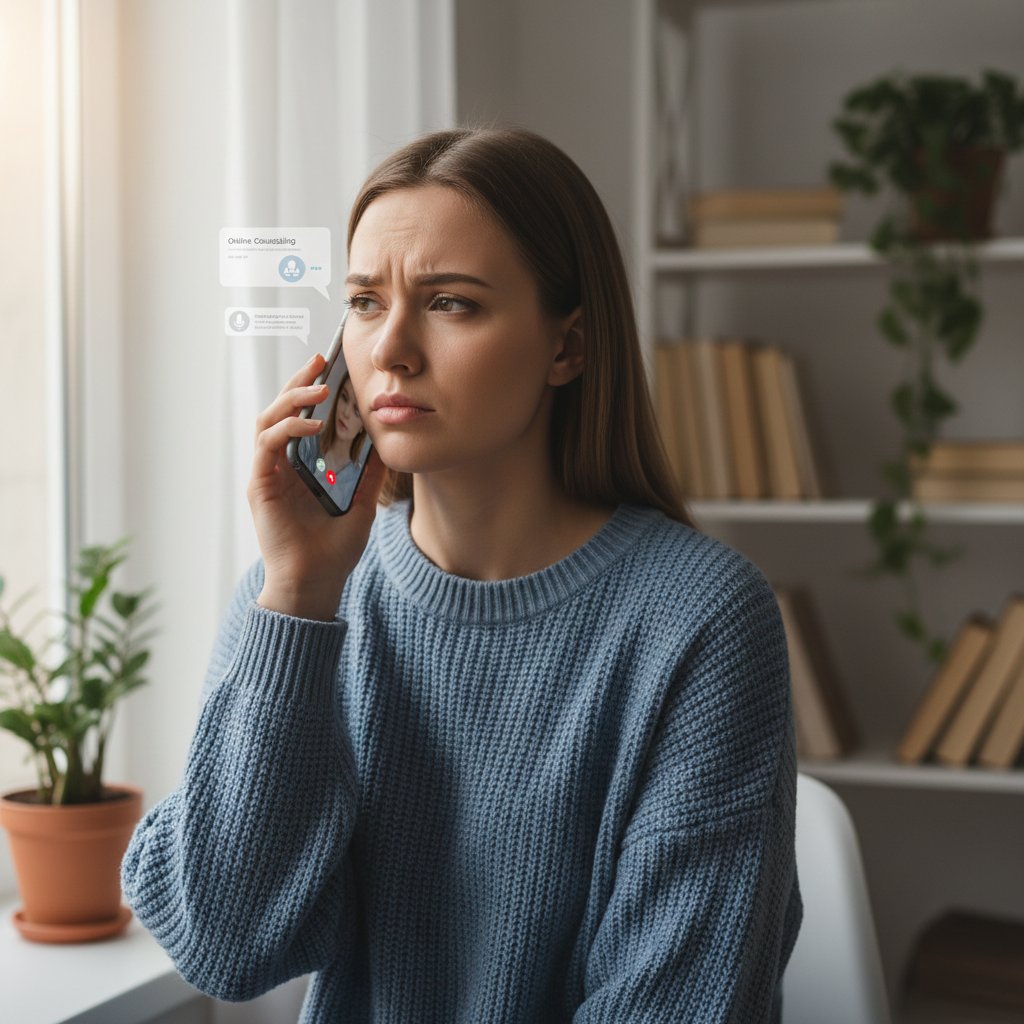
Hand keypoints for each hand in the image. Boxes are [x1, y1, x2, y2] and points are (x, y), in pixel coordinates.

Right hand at [247, 353, 386, 619]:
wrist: (316, 584)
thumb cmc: (333, 552)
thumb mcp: (362, 504)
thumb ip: (370, 474)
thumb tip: (387, 444)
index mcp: (299, 467)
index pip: (300, 418)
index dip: (311, 391)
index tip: (331, 369)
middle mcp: (279, 466)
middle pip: (280, 410)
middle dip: (299, 383)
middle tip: (320, 361)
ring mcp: (267, 474)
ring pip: (269, 419)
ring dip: (292, 399)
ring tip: (319, 388)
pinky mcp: (260, 484)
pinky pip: (268, 444)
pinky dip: (288, 428)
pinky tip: (313, 424)